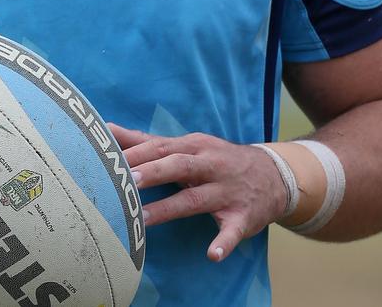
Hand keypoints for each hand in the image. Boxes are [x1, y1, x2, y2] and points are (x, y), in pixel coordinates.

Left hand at [110, 125, 287, 262]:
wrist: (273, 174)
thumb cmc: (215, 159)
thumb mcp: (186, 145)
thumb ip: (147, 141)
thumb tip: (108, 129)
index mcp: (193, 146)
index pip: (161, 147)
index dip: (136, 153)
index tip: (108, 160)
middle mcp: (210, 165)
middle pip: (178, 166)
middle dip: (152, 172)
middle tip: (125, 181)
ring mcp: (226, 191)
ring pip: (195, 199)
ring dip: (169, 209)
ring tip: (142, 220)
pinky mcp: (242, 217)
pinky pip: (232, 231)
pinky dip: (224, 242)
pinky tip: (212, 254)